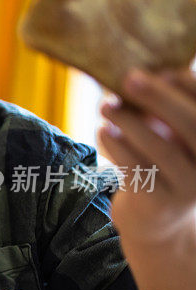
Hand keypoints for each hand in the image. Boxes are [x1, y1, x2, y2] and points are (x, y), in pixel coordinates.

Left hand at [97, 69, 195, 241]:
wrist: (155, 220)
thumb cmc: (161, 164)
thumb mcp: (168, 134)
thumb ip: (160, 109)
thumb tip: (140, 71)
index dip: (188, 84)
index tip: (161, 69)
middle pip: (192, 123)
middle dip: (159, 98)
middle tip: (129, 78)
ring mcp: (189, 187)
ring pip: (161, 148)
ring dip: (129, 122)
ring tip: (106, 106)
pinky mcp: (160, 203)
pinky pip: (137, 169)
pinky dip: (117, 146)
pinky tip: (103, 131)